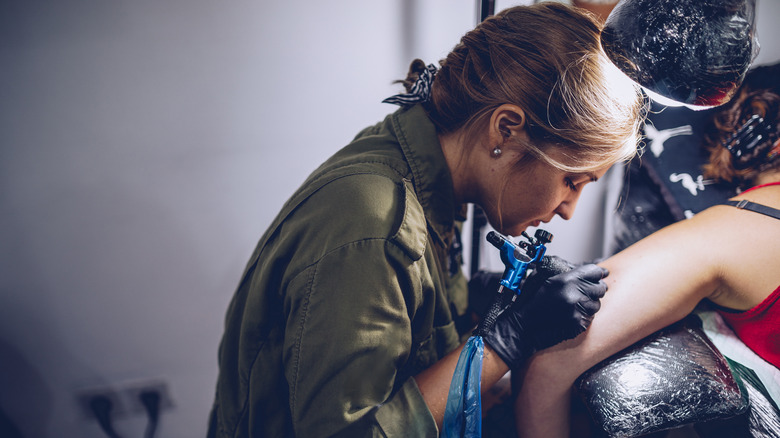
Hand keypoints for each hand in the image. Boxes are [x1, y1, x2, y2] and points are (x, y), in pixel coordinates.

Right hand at [483, 262, 607, 368]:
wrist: (522, 327)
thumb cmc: (528, 302)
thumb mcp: (540, 279)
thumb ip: (562, 272)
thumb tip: (579, 268)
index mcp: (564, 280)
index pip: (593, 271)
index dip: (598, 272)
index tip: (601, 274)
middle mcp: (574, 294)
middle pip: (600, 287)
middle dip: (595, 288)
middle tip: (589, 290)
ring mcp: (578, 310)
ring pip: (597, 303)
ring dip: (590, 302)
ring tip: (576, 304)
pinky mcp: (579, 324)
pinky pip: (590, 317)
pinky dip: (584, 315)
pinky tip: (572, 314)